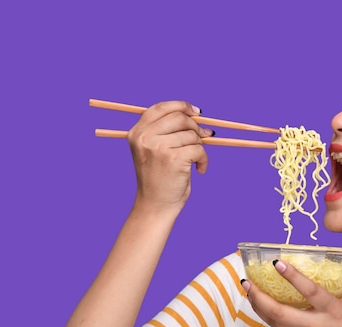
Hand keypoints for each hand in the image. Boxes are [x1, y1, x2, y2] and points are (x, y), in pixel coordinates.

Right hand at [127, 100, 211, 214]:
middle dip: (196, 127)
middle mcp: (144, 138)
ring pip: (192, 135)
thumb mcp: (154, 150)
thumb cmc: (159, 179)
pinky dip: (204, 160)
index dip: (181, 106)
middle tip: (204, 138)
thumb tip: (197, 115)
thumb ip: (167, 131)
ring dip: (200, 147)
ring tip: (195, 161)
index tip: (196, 112)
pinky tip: (200, 170)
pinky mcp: (173, 158)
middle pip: (180, 118)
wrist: (155, 205)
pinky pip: (199, 149)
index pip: (161, 108)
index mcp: (137, 133)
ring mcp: (158, 147)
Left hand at [242, 260, 341, 326]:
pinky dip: (268, 315)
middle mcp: (316, 325)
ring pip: (274, 321)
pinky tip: (261, 304)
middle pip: (279, 312)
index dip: (292, 276)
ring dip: (258, 306)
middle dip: (259, 296)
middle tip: (247, 281)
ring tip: (248, 289)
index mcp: (334, 312)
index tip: (277, 263)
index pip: (310, 291)